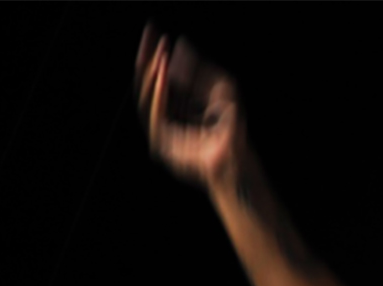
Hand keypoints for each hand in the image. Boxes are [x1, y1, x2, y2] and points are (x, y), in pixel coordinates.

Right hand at [134, 22, 243, 188]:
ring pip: (145, 98)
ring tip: (162, 55)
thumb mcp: (220, 89)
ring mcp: (161, 129)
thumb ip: (199, 69)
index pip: (158, 73)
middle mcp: (164, 114)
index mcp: (174, 101)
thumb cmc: (231, 126)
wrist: (237, 157)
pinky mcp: (162, 143)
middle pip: (146, 83)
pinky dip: (158, 94)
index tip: (154, 30)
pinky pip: (155, 115)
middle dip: (148, 59)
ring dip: (152, 74)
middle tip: (153, 38)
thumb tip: (180, 45)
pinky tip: (164, 75)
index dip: (154, 52)